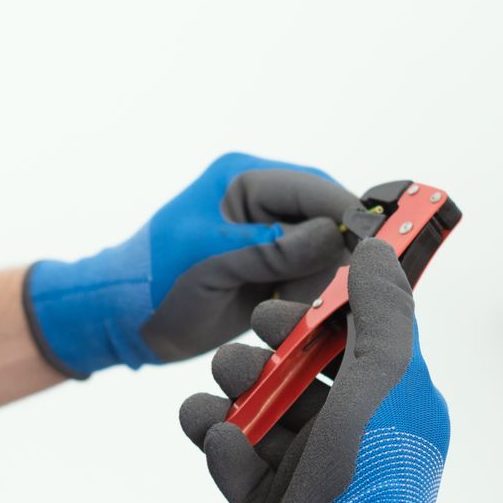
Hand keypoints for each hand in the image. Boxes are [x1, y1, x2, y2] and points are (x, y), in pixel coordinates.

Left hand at [24, 153, 362, 377]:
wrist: (122, 322)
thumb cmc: (153, 285)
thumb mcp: (211, 262)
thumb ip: (271, 247)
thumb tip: (333, 236)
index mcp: (243, 180)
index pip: (315, 189)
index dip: (351, 216)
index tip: (379, 250)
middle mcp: (261, 201)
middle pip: (328, 219)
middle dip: (337, 257)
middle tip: (339, 294)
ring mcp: (268, 236)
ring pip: (325, 254)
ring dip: (321, 283)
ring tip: (297, 308)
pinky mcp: (271, 269)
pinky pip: (310, 278)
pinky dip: (310, 298)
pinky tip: (296, 315)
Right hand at [179, 239, 447, 502]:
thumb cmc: (375, 464)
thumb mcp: (388, 372)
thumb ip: (383, 308)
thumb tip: (378, 249)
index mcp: (388, 398)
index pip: (343, 343)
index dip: (303, 324)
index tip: (270, 316)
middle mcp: (353, 431)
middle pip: (292, 380)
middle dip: (256, 365)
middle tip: (235, 362)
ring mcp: (314, 470)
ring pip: (260, 419)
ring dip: (230, 404)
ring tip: (214, 404)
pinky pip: (241, 467)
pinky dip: (225, 452)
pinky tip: (220, 442)